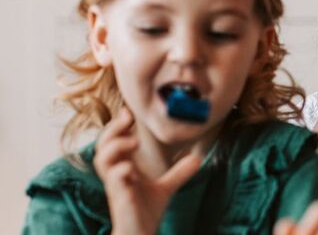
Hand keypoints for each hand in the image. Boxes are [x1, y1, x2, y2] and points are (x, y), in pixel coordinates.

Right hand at [93, 108, 201, 234]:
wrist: (141, 233)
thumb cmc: (146, 210)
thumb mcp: (166, 187)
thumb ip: (179, 172)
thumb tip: (198, 158)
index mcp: (123, 166)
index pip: (113, 140)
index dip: (118, 125)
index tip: (130, 112)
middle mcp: (116, 173)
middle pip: (103, 144)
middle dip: (112, 129)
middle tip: (128, 118)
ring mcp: (116, 185)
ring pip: (102, 160)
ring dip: (115, 146)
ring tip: (133, 141)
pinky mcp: (119, 198)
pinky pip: (113, 180)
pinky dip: (120, 171)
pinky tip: (131, 168)